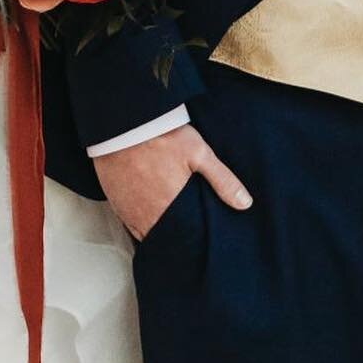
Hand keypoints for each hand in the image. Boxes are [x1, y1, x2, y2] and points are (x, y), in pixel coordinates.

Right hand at [94, 123, 251, 240]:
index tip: (200, 241)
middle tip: (186, 232)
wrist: (121, 122)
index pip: (185, 238)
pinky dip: (140, 224)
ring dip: (157, 232)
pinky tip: (148, 216)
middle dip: (177, 237)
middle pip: (165, 238)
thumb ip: (222, 180)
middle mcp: (149, 216)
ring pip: (146, 233)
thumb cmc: (161, 135)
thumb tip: (245, 204)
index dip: (193, 241)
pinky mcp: (117, 202)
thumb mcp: (198, 152)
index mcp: (171, 207)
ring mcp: (130, 211)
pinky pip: (129, 225)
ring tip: (169, 225)